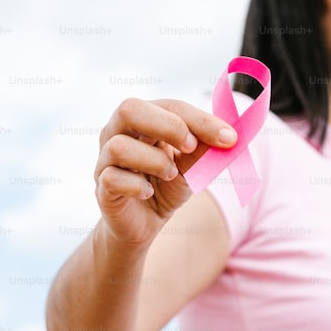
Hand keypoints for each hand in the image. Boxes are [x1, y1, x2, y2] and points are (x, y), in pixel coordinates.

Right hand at [93, 97, 237, 249]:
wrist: (145, 223)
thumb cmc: (167, 185)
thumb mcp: (192, 165)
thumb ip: (205, 149)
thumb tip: (228, 137)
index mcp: (144, 119)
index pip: (170, 106)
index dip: (200, 119)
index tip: (229, 138)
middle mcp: (117, 132)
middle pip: (129, 109)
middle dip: (167, 126)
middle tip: (191, 146)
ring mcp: (105, 159)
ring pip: (118, 146)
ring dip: (154, 161)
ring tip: (170, 174)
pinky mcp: (101, 187)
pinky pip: (112, 178)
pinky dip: (137, 186)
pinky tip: (149, 192)